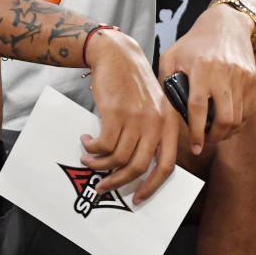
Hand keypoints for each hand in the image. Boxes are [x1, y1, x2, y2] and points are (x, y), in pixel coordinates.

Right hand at [80, 28, 178, 203]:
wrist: (118, 55)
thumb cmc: (133, 84)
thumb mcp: (153, 107)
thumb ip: (153, 133)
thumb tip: (140, 169)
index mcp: (169, 123)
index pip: (167, 165)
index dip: (153, 186)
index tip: (138, 199)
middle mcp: (156, 122)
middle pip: (139, 167)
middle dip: (119, 182)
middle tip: (102, 187)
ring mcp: (137, 117)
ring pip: (118, 158)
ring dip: (99, 165)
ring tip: (88, 160)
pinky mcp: (116, 112)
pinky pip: (103, 145)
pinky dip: (92, 149)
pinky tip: (86, 141)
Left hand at [158, 3, 255, 154]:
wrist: (227, 24)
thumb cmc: (195, 42)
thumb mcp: (172, 55)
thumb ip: (165, 81)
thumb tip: (163, 111)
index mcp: (200, 68)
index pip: (198, 109)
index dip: (196, 132)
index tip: (194, 147)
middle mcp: (223, 73)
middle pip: (224, 119)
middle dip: (214, 138)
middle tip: (205, 143)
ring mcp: (241, 77)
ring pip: (238, 118)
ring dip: (227, 133)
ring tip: (215, 135)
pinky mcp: (252, 79)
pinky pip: (248, 110)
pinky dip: (238, 122)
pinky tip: (226, 123)